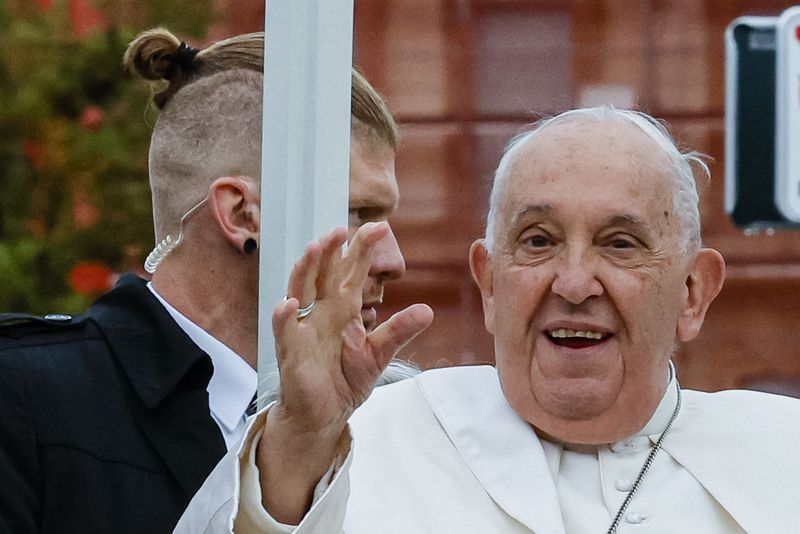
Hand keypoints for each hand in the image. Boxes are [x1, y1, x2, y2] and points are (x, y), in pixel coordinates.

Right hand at [258, 223, 432, 521]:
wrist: (325, 414)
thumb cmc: (347, 378)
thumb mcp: (379, 354)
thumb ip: (399, 331)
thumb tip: (428, 311)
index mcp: (344, 307)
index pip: (352, 270)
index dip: (363, 248)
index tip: (380, 227)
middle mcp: (322, 310)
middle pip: (324, 273)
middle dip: (331, 250)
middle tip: (341, 229)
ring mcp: (304, 328)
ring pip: (300, 291)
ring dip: (305, 270)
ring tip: (315, 248)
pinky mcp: (290, 351)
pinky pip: (284, 331)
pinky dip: (283, 317)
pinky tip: (288, 304)